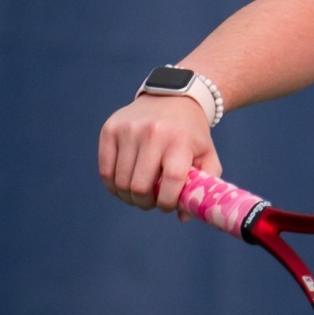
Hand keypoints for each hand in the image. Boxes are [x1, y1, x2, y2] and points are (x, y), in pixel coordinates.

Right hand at [98, 94, 220, 211]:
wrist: (173, 97)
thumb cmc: (191, 134)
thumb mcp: (208, 155)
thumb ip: (204, 186)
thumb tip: (183, 217)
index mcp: (180, 142)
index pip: (171, 182)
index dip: (167, 202)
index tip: (167, 206)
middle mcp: (152, 134)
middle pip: (140, 186)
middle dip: (145, 203)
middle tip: (150, 202)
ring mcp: (128, 130)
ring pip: (120, 182)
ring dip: (128, 197)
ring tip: (138, 195)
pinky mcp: (110, 129)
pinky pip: (105, 170)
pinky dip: (112, 186)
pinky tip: (123, 188)